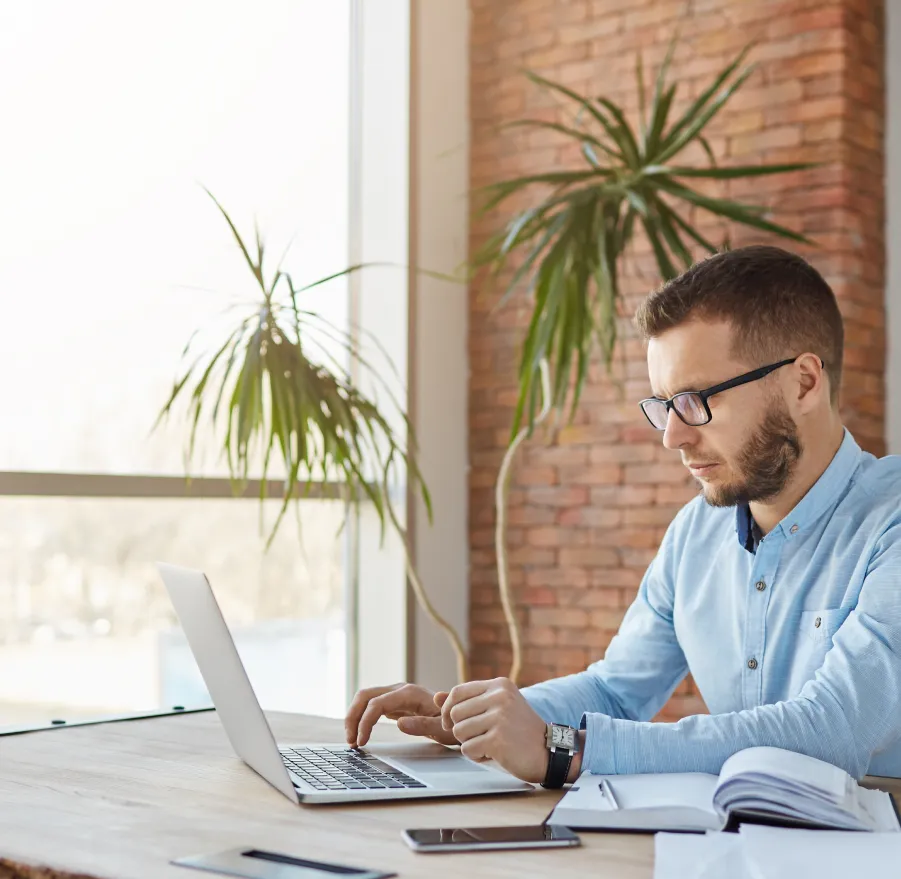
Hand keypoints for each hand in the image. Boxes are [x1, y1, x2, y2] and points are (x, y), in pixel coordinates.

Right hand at [344, 683, 459, 747]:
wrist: (462, 717)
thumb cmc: (454, 724)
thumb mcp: (443, 729)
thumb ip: (423, 725)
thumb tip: (399, 723)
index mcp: (410, 693)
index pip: (377, 703)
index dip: (365, 722)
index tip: (361, 742)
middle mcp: (400, 689)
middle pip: (366, 695)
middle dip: (353, 716)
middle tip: (351, 741)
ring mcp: (397, 694)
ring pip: (366, 699)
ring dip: (355, 716)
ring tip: (353, 740)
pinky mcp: (396, 702)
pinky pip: (373, 706)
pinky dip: (363, 717)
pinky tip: (361, 733)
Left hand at [440, 677, 548, 782]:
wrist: (549, 751)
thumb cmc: (520, 730)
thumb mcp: (498, 707)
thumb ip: (469, 701)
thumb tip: (436, 698)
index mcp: (499, 685)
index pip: (458, 692)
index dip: (447, 708)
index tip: (449, 722)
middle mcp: (500, 697)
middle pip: (455, 713)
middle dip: (460, 729)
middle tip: (478, 737)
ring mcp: (500, 717)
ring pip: (459, 731)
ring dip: (469, 743)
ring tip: (488, 744)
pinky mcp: (498, 739)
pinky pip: (468, 749)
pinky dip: (476, 756)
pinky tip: (493, 754)